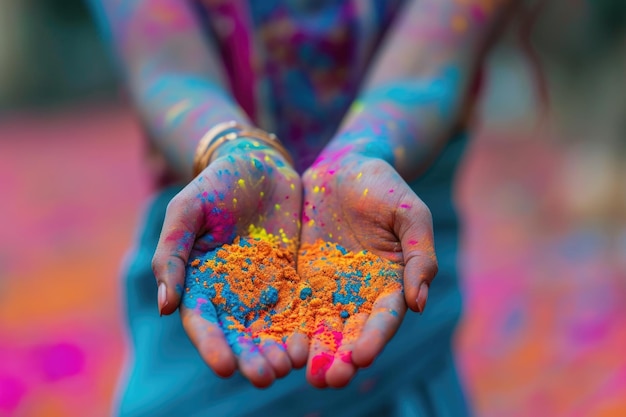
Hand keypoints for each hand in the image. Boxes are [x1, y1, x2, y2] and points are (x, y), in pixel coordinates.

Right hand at [152, 139, 305, 386]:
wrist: (257, 164)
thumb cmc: (214, 184)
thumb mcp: (186, 211)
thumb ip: (172, 253)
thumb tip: (165, 305)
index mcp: (199, 281)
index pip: (203, 322)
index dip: (211, 346)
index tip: (225, 367)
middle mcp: (230, 292)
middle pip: (238, 334)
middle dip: (250, 358)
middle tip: (266, 378)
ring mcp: (262, 287)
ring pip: (269, 328)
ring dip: (277, 350)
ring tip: (291, 366)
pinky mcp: (291, 278)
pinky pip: (297, 308)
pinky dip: (302, 327)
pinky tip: (311, 342)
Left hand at [299, 151, 437, 387]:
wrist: (344, 168)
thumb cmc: (384, 188)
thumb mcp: (411, 215)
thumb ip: (419, 256)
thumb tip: (419, 303)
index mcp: (390, 283)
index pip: (384, 318)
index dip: (375, 338)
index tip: (362, 356)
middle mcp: (359, 294)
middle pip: (351, 332)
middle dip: (341, 357)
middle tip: (329, 380)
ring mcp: (328, 288)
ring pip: (319, 326)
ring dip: (312, 351)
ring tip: (301, 373)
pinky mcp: (300, 278)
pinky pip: (291, 304)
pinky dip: (284, 326)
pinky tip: (273, 343)